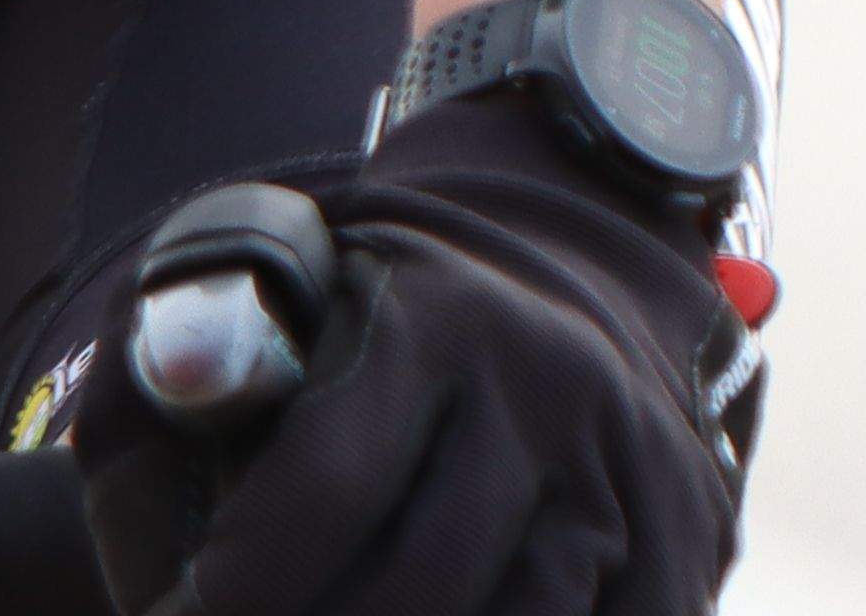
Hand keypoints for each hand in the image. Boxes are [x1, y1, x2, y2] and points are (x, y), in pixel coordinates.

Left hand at [71, 102, 751, 615]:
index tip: (179, 615)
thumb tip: (180, 374)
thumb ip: (195, 337)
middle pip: (421, 587)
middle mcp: (547, 383)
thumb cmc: (367, 316)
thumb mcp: (270, 291)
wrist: (554, 282)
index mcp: (432, 314)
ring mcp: (631, 465)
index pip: (325, 483)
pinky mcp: (686, 535)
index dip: (238, 588)